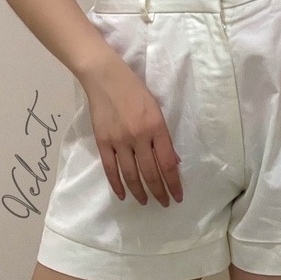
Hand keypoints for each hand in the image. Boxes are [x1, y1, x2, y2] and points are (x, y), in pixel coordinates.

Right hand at [78, 54, 182, 206]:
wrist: (105, 76)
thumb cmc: (134, 89)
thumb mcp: (156, 108)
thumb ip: (163, 136)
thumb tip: (172, 161)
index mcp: (156, 126)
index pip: (168, 162)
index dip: (173, 182)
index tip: (178, 196)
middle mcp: (139, 136)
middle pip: (151, 172)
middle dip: (160, 191)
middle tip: (165, 203)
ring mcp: (119, 140)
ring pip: (131, 174)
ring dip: (140, 192)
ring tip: (146, 202)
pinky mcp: (103, 142)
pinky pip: (110, 169)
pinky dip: (117, 185)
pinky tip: (123, 195)